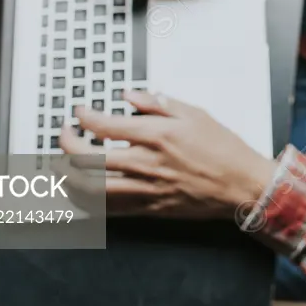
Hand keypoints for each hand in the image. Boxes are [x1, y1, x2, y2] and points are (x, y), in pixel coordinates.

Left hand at [58, 91, 277, 218]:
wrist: (242, 186)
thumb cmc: (224, 149)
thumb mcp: (194, 113)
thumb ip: (157, 102)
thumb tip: (129, 94)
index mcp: (157, 135)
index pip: (104, 125)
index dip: (83, 117)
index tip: (79, 112)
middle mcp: (147, 163)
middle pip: (88, 159)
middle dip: (66, 145)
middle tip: (65, 135)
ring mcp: (146, 189)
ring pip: (92, 189)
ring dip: (69, 177)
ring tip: (62, 166)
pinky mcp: (150, 208)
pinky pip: (110, 211)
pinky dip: (90, 203)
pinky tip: (82, 193)